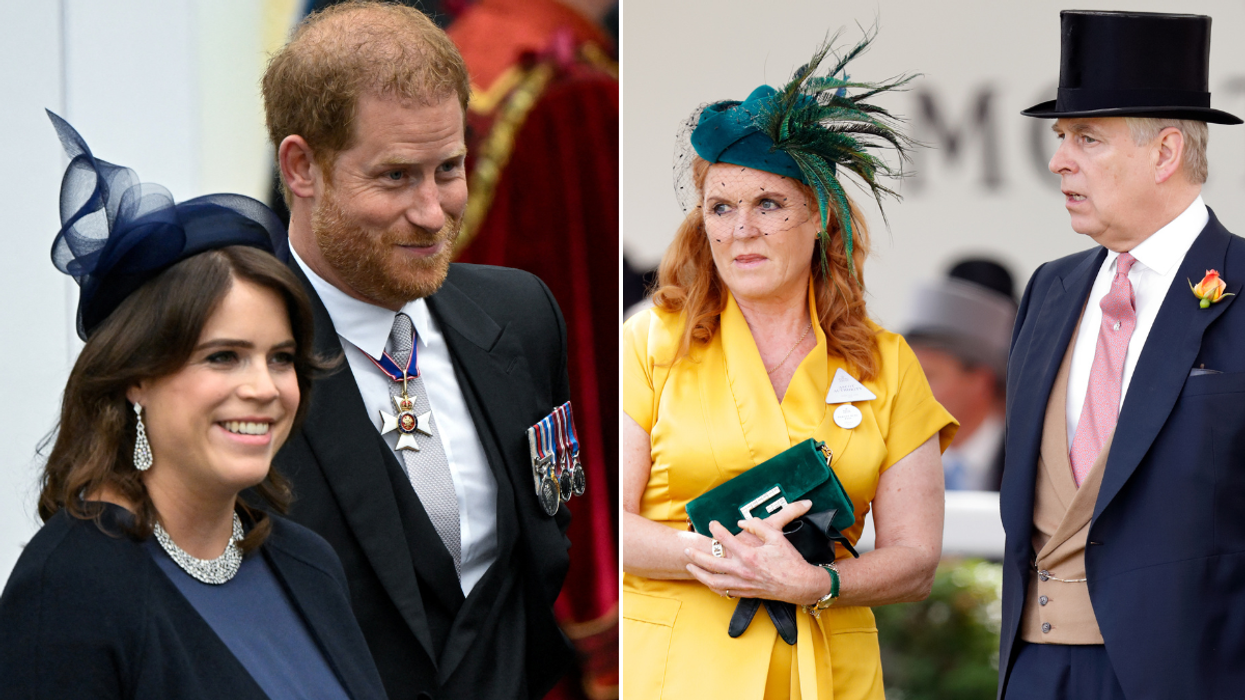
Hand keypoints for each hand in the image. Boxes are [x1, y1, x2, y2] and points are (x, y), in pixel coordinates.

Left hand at [683, 500, 831, 605]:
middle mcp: (743, 571)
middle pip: (712, 563)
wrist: (801, 585)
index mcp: (750, 555)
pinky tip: (707, 581)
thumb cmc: (790, 560)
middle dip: (696, 555)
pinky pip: (724, 592)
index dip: (717, 529)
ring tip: (689, 566)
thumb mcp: (777, 536)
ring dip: (699, 574)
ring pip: (714, 581)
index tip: (712, 523)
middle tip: (686, 549)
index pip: (726, 539)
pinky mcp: (746, 593)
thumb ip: (758, 526)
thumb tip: (741, 522)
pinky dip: (712, 586)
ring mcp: (743, 584)